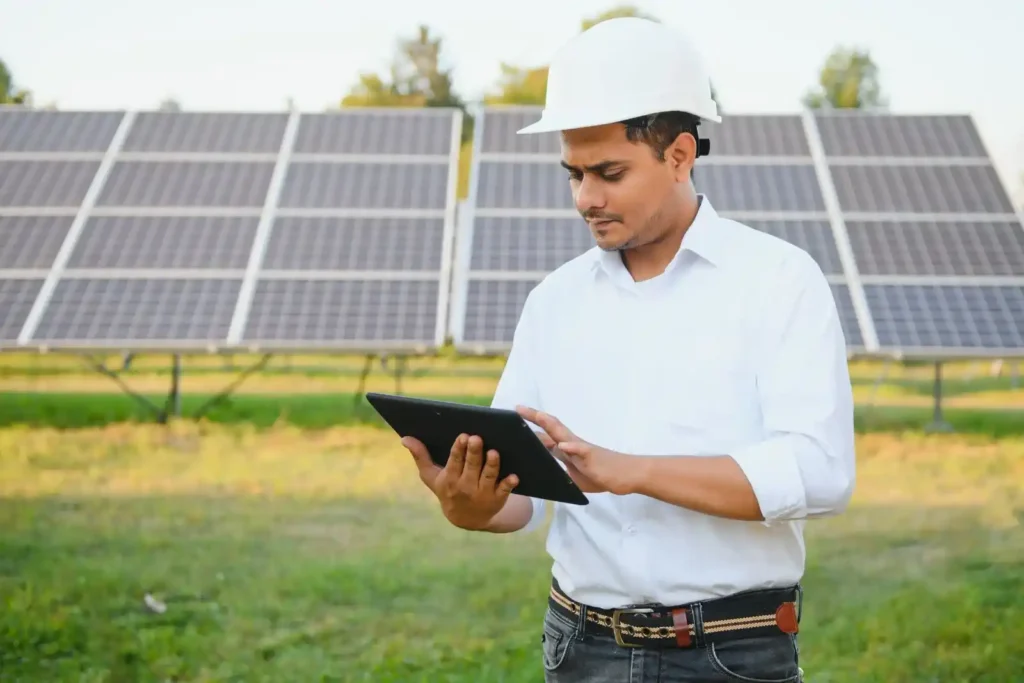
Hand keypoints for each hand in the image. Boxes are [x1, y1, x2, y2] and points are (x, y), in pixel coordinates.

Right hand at [401, 433, 518, 530]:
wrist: (466, 519)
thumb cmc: (447, 489)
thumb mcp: (431, 477)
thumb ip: (420, 456)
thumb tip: (405, 438)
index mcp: (450, 479)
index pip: (454, 462)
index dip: (459, 449)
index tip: (463, 436)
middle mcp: (466, 487)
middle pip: (471, 467)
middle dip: (474, 453)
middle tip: (478, 438)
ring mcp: (482, 494)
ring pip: (488, 477)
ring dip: (492, 466)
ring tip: (494, 453)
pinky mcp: (497, 499)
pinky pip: (504, 491)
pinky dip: (509, 484)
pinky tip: (514, 476)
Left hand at [515, 406, 641, 495]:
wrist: (626, 475)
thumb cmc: (601, 475)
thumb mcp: (573, 477)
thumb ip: (559, 472)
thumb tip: (541, 472)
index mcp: (567, 449)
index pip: (546, 435)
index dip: (531, 427)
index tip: (515, 418)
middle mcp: (573, 444)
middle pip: (552, 427)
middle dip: (535, 418)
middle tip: (518, 408)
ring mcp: (583, 449)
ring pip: (564, 433)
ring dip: (551, 424)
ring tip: (537, 415)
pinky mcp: (593, 457)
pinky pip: (582, 451)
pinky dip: (572, 448)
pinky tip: (563, 446)